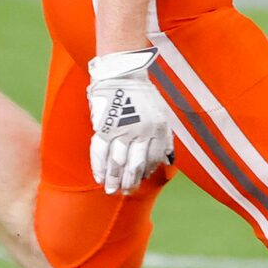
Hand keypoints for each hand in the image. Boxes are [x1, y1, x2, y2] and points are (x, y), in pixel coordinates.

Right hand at [85, 48, 175, 194]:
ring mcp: (121, 130)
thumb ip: (164, 138)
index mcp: (158, 128)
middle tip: (126, 192)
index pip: (153, 158)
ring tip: (111, 190)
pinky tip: (99, 177)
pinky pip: (100, 152)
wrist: (122, 76)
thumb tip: (168, 161)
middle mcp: (140, 131)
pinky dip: (99, 167)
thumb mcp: (162, 114)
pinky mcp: (104, 127)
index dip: (146, 172)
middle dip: (130, 181)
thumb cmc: (144, 97)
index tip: (141, 179)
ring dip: (114, 179)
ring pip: (116, 162)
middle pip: (134, 164)